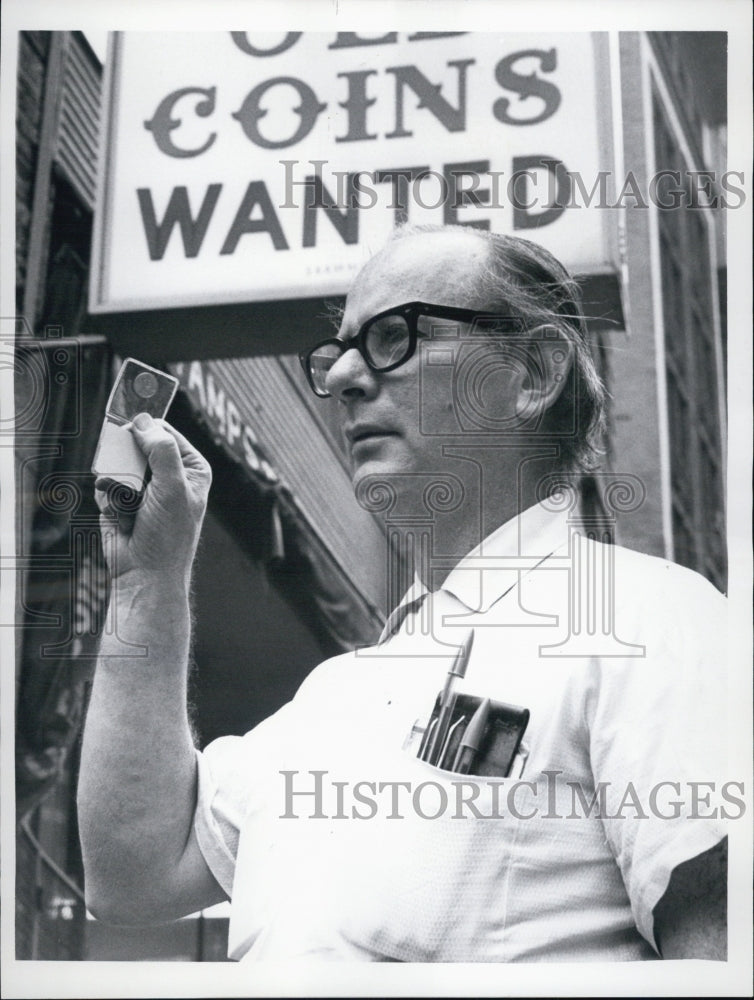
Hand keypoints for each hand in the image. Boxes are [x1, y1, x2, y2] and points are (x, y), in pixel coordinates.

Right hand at [95, 414, 211, 586]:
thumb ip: (161, 450)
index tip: (129, 430)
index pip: (164, 432)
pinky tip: (122, 519)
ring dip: (117, 483)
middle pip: (136, 444)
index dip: (145, 431)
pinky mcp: (120, 501)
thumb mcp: (173, 486)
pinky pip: (105, 485)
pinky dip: (109, 500)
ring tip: (129, 505)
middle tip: (128, 475)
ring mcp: (143, 488)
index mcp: (190, 468)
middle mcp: (168, 475)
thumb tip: (143, 421)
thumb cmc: (168, 535)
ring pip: (117, 464)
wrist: (144, 575)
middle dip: (126, 460)